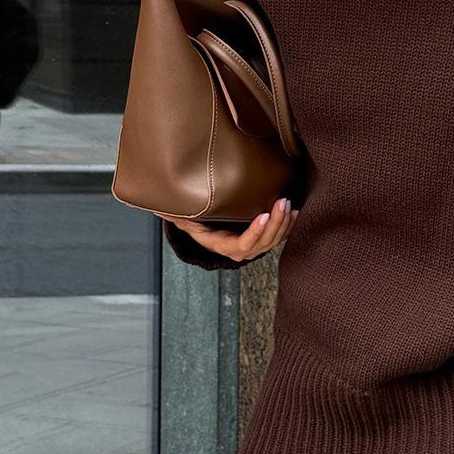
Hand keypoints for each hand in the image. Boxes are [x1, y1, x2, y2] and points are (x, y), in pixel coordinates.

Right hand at [157, 197, 298, 262]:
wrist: (215, 231)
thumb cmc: (202, 225)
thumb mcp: (189, 222)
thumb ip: (178, 216)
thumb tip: (158, 208)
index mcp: (226, 246)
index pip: (243, 244)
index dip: (254, 233)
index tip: (262, 215)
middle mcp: (243, 250)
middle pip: (264, 241)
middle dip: (274, 223)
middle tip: (281, 202)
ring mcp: (256, 246)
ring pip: (274, 239)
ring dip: (283, 222)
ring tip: (288, 204)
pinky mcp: (266, 238)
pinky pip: (280, 235)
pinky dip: (288, 225)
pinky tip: (294, 212)